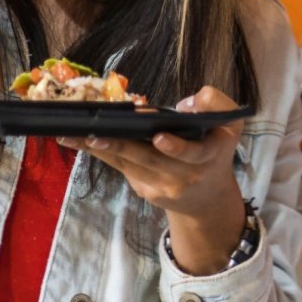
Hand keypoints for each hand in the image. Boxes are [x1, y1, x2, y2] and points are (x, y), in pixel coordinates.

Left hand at [61, 85, 246, 273]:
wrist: (207, 198)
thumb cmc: (215, 148)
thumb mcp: (229, 124)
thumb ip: (215, 104)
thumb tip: (183, 105)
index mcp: (210, 155)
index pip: (193, 153)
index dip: (176, 147)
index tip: (159, 137)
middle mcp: (185, 175)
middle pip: (150, 160)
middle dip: (122, 146)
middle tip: (96, 134)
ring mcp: (162, 186)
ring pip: (128, 163)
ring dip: (99, 148)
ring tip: (71, 135)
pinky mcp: (144, 190)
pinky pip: (121, 167)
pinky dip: (100, 152)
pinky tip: (78, 141)